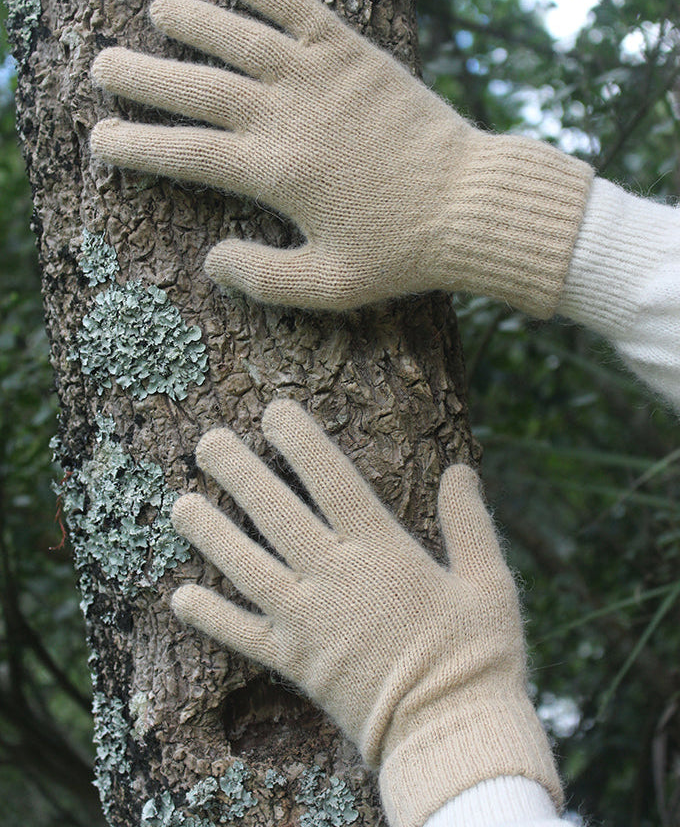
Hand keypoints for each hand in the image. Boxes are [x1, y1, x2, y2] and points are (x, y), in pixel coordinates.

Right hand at [91, 0, 591, 317]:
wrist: (473, 203)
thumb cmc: (404, 251)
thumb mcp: (332, 286)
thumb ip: (265, 278)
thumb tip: (212, 261)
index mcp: (276, 173)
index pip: (187, 153)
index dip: (138, 145)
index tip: (102, 139)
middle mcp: (289, 116)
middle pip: (198, 88)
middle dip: (143, 76)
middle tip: (104, 64)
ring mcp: (323, 79)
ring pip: (241, 37)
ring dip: (193, 21)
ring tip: (157, 10)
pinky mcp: (358, 55)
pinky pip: (303, 9)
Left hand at [171, 399, 560, 826]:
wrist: (450, 735)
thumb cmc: (479, 657)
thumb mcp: (490, 582)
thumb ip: (470, 523)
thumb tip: (463, 470)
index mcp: (383, 551)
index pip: (332, 481)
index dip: (301, 441)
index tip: (274, 411)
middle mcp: (336, 577)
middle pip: (275, 514)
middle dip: (239, 472)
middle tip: (208, 442)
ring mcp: (308, 621)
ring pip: (246, 566)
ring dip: (210, 533)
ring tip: (180, 503)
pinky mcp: (294, 663)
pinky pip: (242, 635)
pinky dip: (209, 617)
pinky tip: (180, 597)